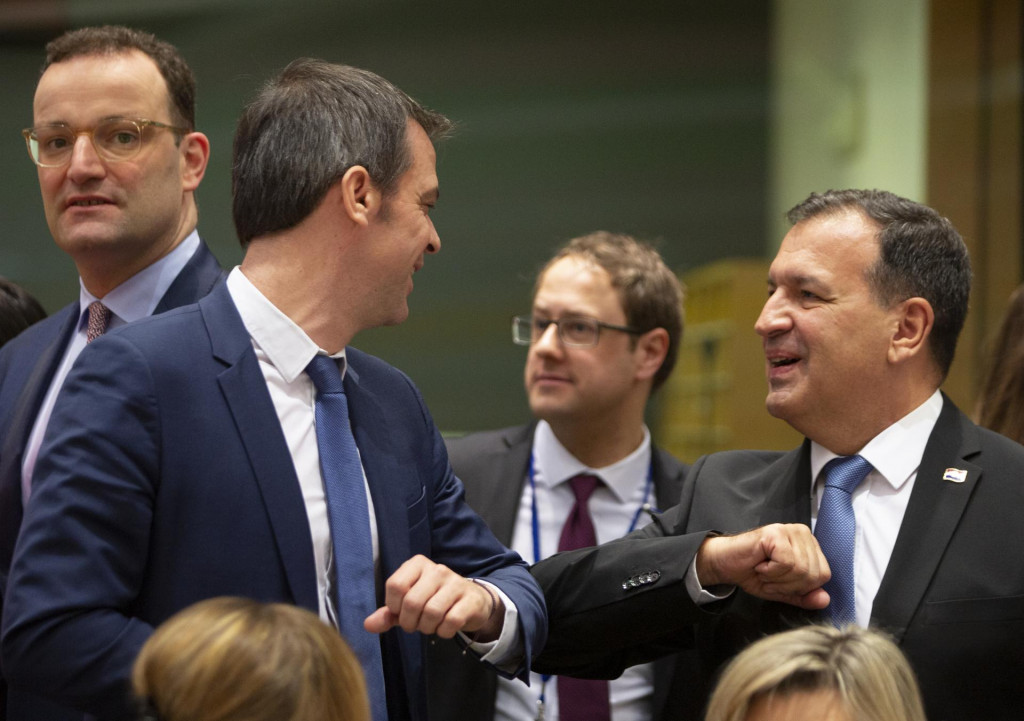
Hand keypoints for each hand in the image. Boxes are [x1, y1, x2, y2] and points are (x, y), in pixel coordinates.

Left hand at [363, 554, 503, 640]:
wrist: (471, 600)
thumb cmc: (434, 600)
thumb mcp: (409, 603)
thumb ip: (388, 613)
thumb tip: (368, 625)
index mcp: (417, 564)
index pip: (395, 585)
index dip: (394, 606)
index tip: (400, 612)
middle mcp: (437, 569)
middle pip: (412, 602)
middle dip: (410, 622)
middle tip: (416, 624)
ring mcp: (455, 583)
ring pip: (432, 613)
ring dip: (427, 628)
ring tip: (430, 625)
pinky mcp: (470, 599)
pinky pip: (451, 621)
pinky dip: (444, 631)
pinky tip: (446, 627)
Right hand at [695, 524, 830, 608]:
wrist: (725, 564)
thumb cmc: (753, 573)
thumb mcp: (783, 591)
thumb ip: (805, 596)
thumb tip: (825, 599)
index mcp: (809, 545)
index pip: (823, 575)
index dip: (800, 587)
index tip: (780, 581)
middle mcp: (803, 533)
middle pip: (814, 574)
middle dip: (788, 584)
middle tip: (769, 576)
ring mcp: (790, 530)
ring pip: (801, 569)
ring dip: (777, 579)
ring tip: (764, 570)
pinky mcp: (776, 533)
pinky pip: (786, 563)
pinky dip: (770, 571)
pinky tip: (760, 564)